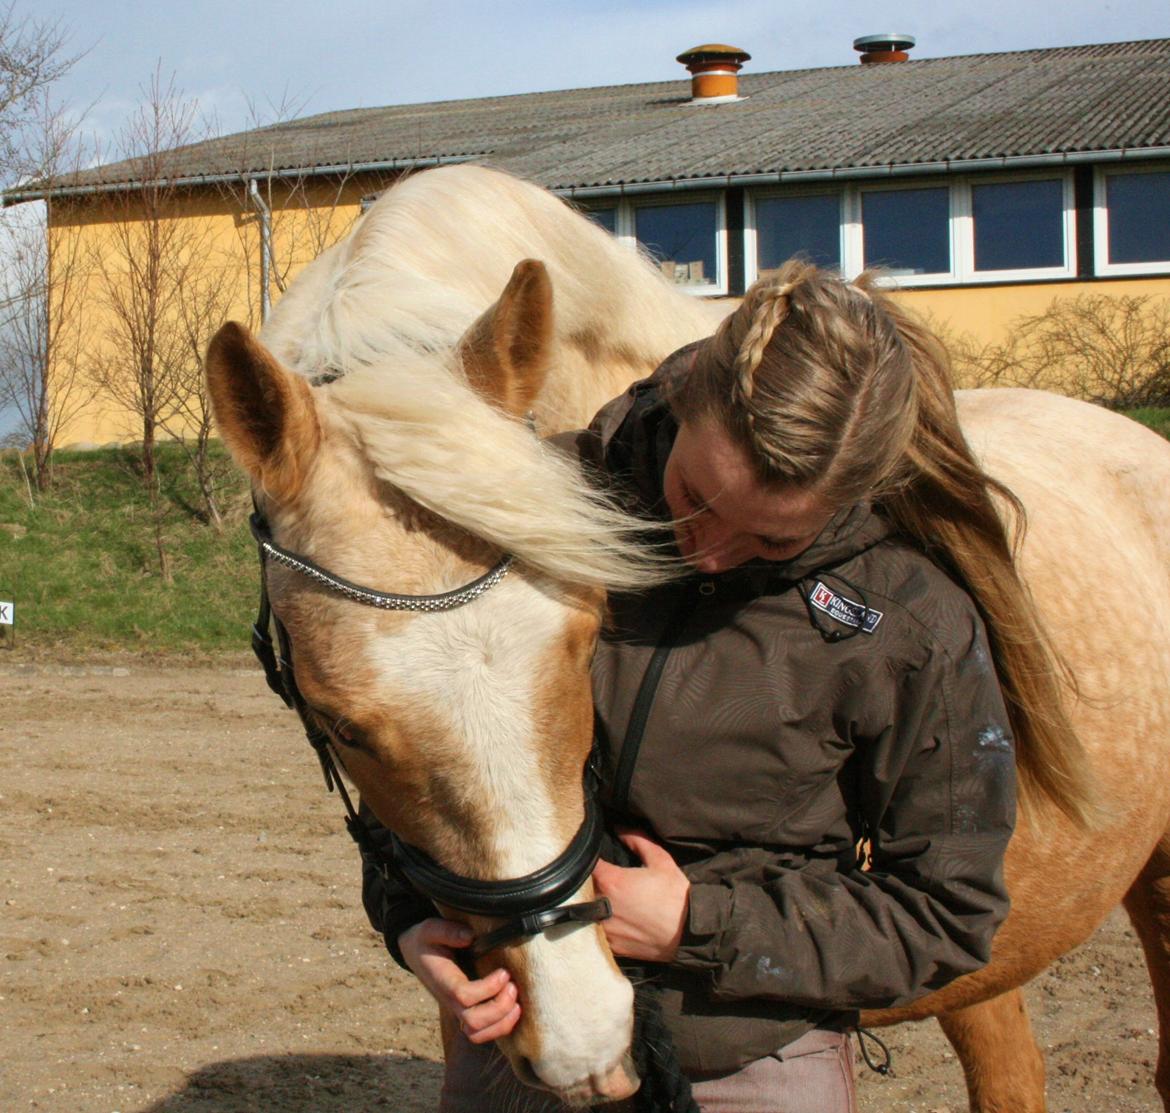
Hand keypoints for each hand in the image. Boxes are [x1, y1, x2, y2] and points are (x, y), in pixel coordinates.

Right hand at [397, 918, 520, 1042]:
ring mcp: (457, 1009)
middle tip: (512, 985)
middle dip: (499, 1008)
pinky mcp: (466, 1011)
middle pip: (473, 1022)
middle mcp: (450, 1000)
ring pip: (477, 1033)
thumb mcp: (431, 929)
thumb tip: (470, 937)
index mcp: (443, 980)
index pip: (463, 996)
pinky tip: (513, 1009)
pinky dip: (500, 1027)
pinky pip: (482, 1033)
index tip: (504, 972)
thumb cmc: (426, 940)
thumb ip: (448, 931)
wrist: (416, 952)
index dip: (488, 988)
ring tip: (516, 1000)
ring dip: (502, 1022)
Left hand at [592, 830, 689, 962]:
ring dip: (598, 905)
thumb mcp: (660, 859)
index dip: (592, 860)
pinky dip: (607, 925)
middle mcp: (602, 907)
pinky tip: (623, 920)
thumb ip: (636, 840)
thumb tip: (619, 828)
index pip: (588, 865)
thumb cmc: (676, 895)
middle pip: (585, 889)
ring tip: (617, 901)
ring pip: (591, 912)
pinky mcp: (612, 946)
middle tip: (612, 881)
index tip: (599, 859)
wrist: (691, 932)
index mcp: (611, 882)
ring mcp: (606, 929)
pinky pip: (601, 932)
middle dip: (596, 883)